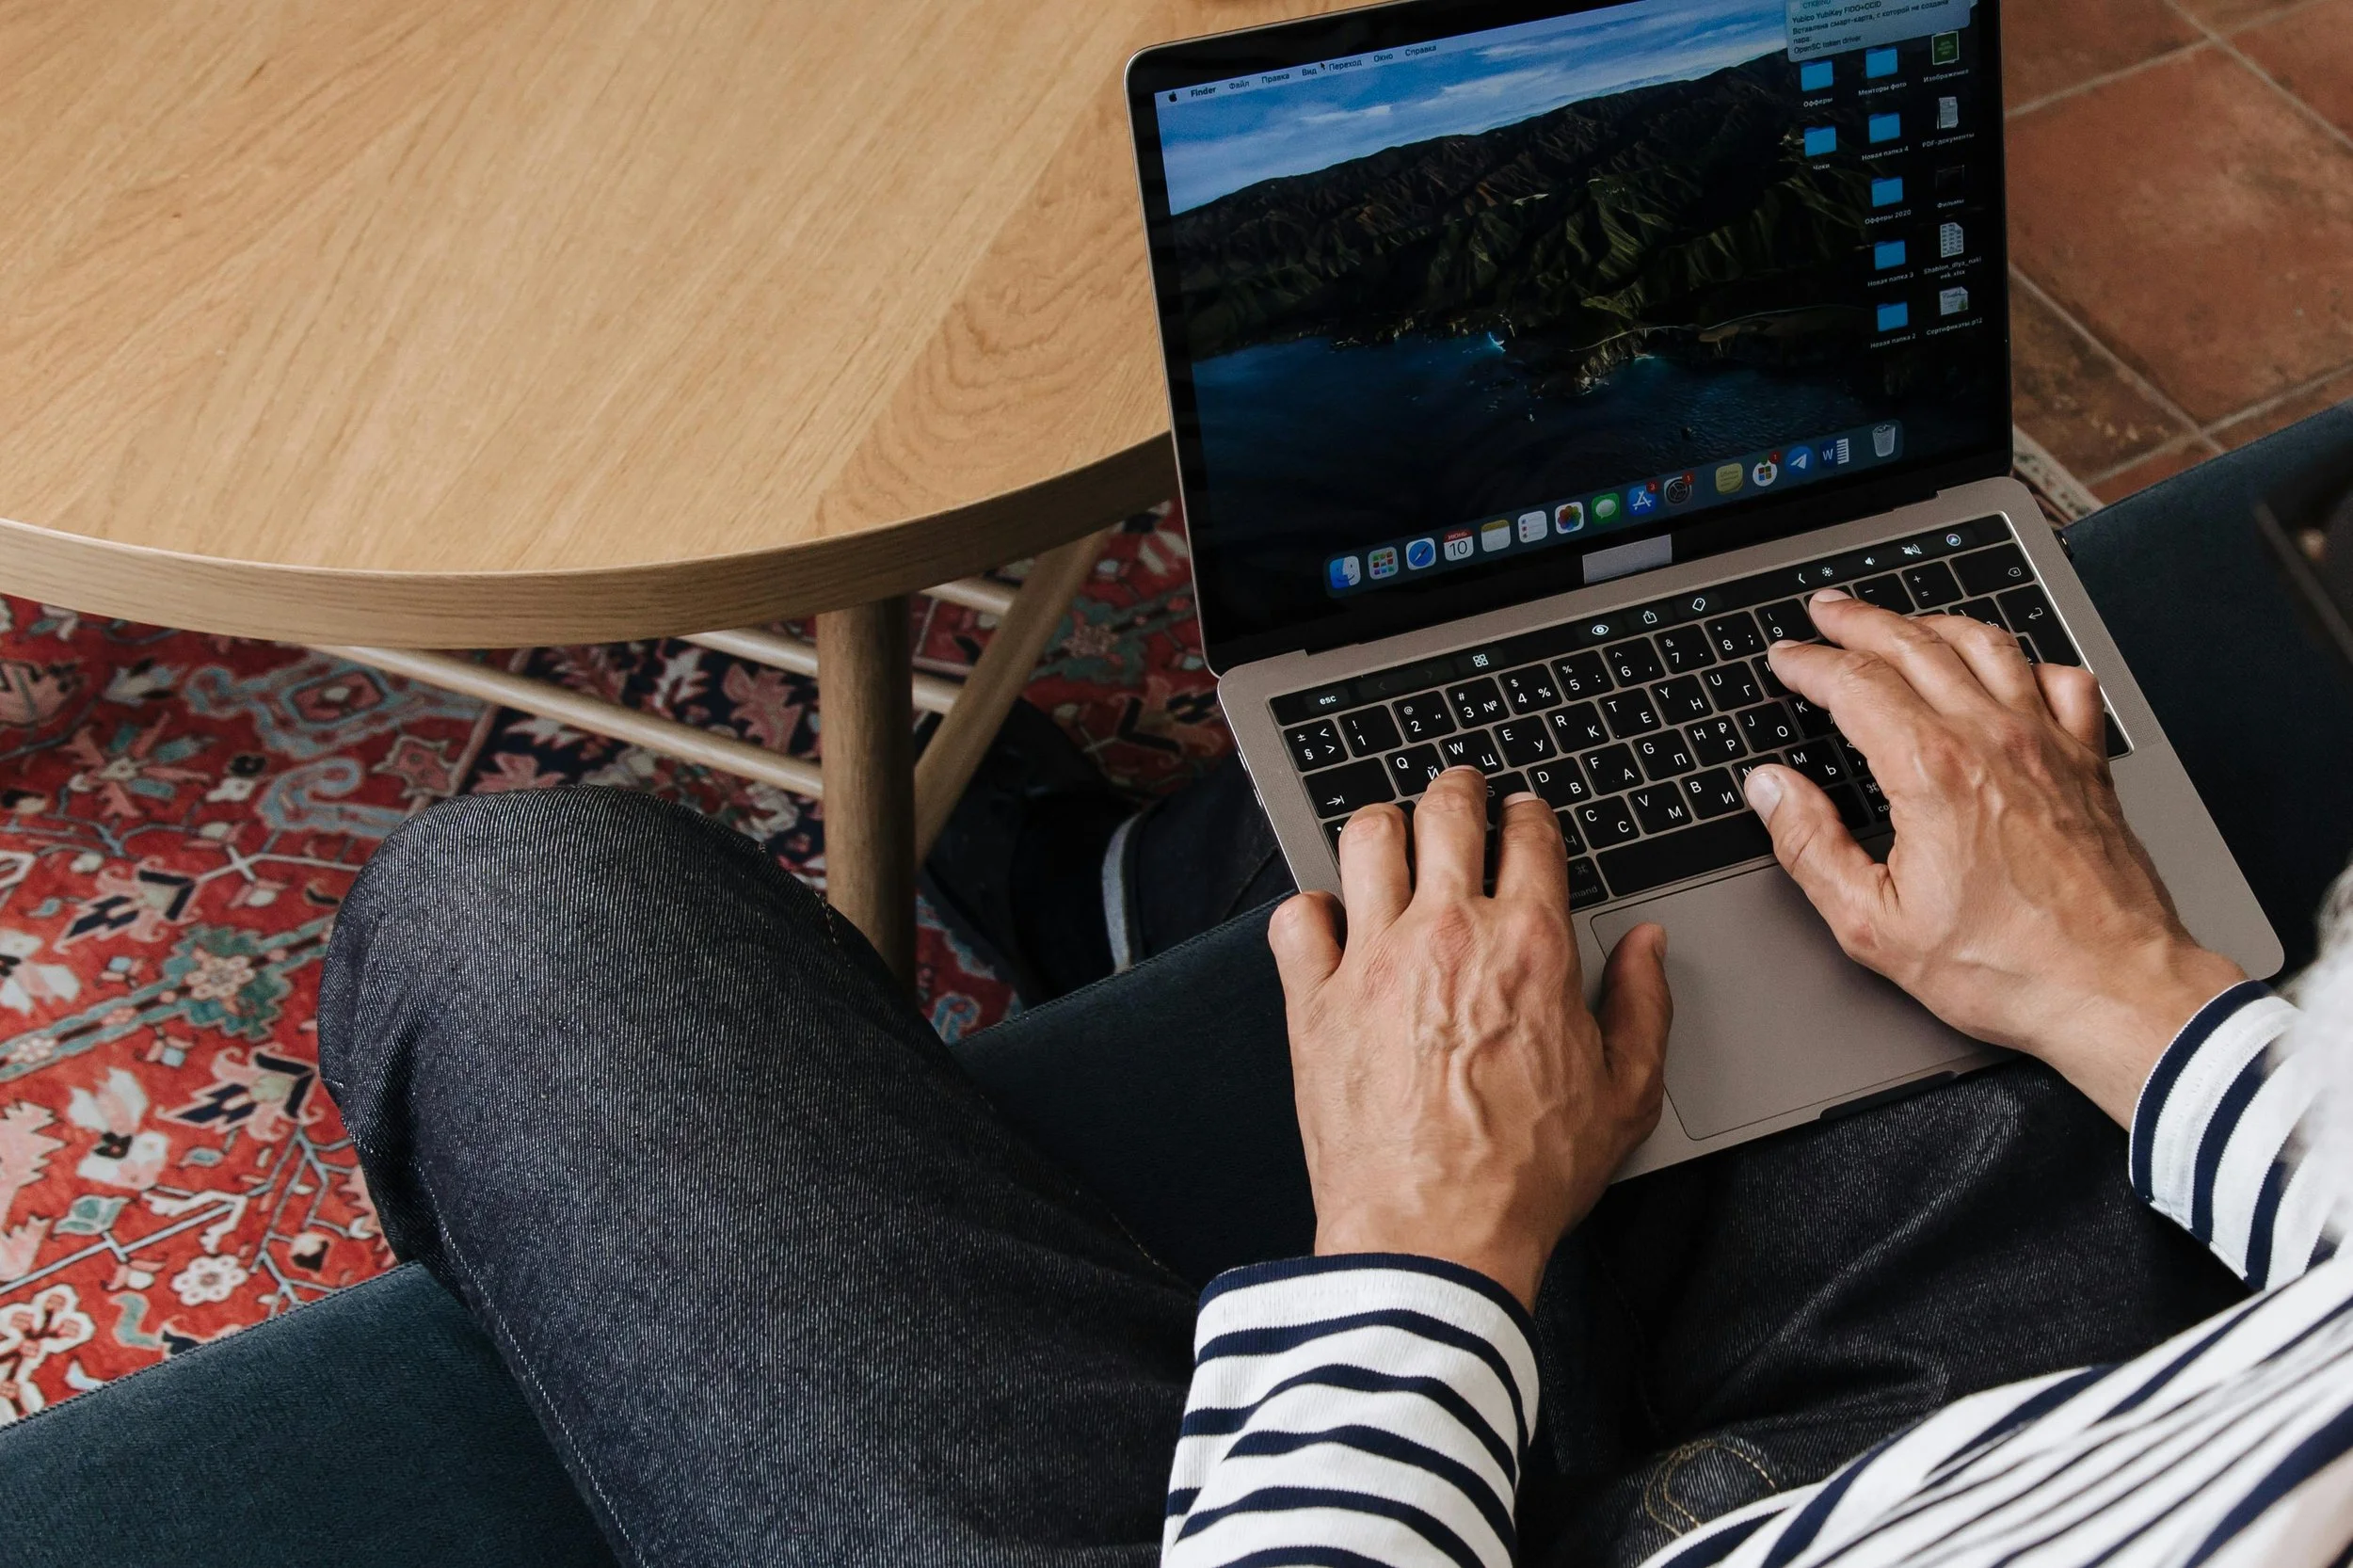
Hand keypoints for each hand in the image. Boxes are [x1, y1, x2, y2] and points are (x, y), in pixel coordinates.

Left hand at [1267, 767, 1670, 1308]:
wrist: (1435, 1235)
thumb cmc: (1525, 1176)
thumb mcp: (1626, 1095)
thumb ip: (1642, 1006)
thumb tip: (1647, 947)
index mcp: (1529, 946)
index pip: (1529, 834)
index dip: (1528, 814)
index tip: (1523, 817)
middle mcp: (1447, 933)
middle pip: (1445, 811)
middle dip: (1457, 790)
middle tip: (1458, 794)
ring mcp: (1372, 959)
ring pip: (1366, 839)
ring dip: (1382, 827)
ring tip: (1390, 836)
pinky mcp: (1312, 1000)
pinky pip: (1296, 916)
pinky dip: (1310, 909)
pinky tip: (1327, 922)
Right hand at [1745, 589, 2244, 1123]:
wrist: (2113, 989)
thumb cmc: (2007, 967)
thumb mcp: (1875, 925)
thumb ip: (1812, 848)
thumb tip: (1773, 791)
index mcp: (1932, 771)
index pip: (1856, 684)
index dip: (1811, 663)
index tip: (1788, 657)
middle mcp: (1992, 740)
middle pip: (1915, 646)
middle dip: (1860, 622)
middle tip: (1828, 611)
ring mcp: (2048, 744)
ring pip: (1987, 646)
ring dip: (1933, 623)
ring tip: (1904, 620)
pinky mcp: (2088, 764)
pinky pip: (2062, 680)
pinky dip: (2028, 662)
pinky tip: (2011, 668)